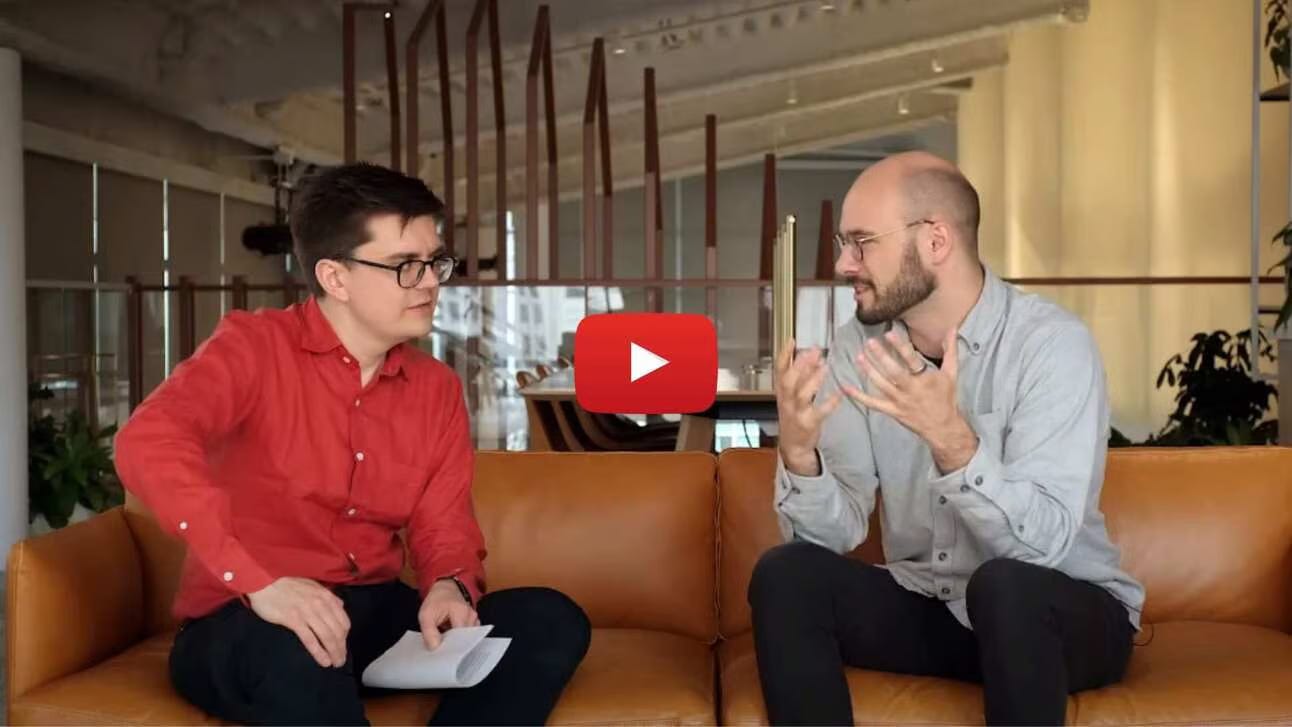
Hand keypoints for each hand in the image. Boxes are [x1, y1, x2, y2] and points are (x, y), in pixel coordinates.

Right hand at [247, 577, 350, 667]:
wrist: (265, 582)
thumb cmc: (287, 585)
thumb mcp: (312, 586)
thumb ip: (327, 596)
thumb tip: (340, 605)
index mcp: (326, 597)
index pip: (343, 620)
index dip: (345, 636)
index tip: (343, 646)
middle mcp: (320, 604)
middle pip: (337, 631)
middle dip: (341, 648)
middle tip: (341, 661)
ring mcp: (308, 612)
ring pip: (327, 636)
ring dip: (334, 652)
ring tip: (336, 663)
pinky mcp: (294, 620)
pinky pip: (310, 639)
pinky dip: (319, 652)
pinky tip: (324, 661)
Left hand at [419, 579, 479, 649]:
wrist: (446, 588)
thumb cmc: (436, 601)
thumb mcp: (426, 614)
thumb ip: (429, 632)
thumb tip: (435, 649)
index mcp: (461, 612)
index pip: (460, 637)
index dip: (451, 647)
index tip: (441, 654)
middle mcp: (471, 616)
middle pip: (465, 639)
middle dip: (453, 646)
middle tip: (441, 651)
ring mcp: (474, 619)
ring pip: (466, 638)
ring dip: (456, 642)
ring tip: (445, 643)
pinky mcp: (474, 622)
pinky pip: (468, 635)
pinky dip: (459, 639)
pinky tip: (450, 638)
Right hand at [774, 338, 843, 476]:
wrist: (793, 445)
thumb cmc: (794, 415)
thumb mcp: (792, 395)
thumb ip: (801, 376)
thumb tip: (811, 355)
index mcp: (782, 391)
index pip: (779, 370)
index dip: (784, 355)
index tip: (792, 340)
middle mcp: (786, 400)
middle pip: (788, 380)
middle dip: (800, 365)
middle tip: (814, 351)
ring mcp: (796, 412)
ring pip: (801, 394)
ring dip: (813, 380)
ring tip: (825, 367)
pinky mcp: (808, 423)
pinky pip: (819, 412)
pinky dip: (829, 403)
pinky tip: (839, 394)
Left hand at [842, 328, 977, 472]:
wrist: (942, 426)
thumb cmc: (946, 397)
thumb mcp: (951, 373)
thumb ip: (950, 350)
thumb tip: (952, 328)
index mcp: (925, 379)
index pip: (912, 360)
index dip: (900, 347)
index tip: (889, 334)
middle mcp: (911, 390)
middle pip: (894, 372)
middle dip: (881, 357)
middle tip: (870, 342)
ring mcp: (900, 401)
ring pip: (882, 385)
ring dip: (869, 371)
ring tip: (859, 356)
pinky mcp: (892, 411)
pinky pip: (873, 404)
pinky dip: (858, 396)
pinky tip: (845, 386)